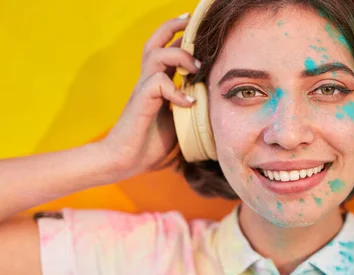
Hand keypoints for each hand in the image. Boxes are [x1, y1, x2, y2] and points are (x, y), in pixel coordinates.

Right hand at [101, 14, 200, 178]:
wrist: (124, 161)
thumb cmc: (149, 148)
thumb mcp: (180, 128)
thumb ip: (193, 117)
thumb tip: (218, 121)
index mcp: (157, 86)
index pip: (166, 52)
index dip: (180, 38)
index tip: (197, 29)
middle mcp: (148, 82)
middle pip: (155, 42)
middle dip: (173, 27)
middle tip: (191, 21)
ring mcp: (143, 90)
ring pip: (156, 55)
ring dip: (179, 56)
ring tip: (196, 69)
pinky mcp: (141, 101)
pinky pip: (158, 83)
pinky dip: (176, 90)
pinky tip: (189, 103)